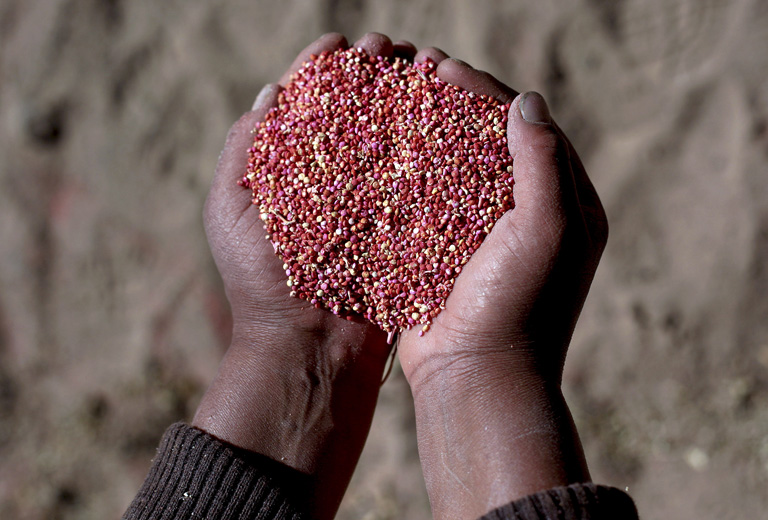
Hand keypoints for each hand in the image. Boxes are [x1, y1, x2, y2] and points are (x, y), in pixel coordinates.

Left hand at [192, 33, 406, 519]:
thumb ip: (242, 149)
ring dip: (402, 100)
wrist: (306, 349)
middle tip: (392, 49)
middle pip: (352, 113)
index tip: (342, 44)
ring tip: (421, 68)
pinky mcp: (396, 227)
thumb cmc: (260, 282)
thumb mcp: (229, 211)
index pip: (304, 105)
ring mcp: (365, 202)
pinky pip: (411, 180)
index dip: (322, 70)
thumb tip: (268, 93)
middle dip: (371, 76)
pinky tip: (440, 117)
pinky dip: (424, 146)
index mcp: (285, 171)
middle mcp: (328, 180)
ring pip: (386, 138)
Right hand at [396, 57, 608, 517]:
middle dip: (456, 106)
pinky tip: (381, 149)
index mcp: (564, 206)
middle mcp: (526, 214)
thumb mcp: (547, 231)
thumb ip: (543, 163)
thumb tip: (527, 101)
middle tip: (419, 73)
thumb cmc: (520, 306)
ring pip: (455, 167)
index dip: (488, 95)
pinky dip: (408, 173)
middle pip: (489, 142)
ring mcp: (481, 232)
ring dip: (428, 133)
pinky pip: (426, 200)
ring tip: (396, 99)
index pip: (528, 131)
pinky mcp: (444, 250)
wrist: (476, 377)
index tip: (447, 69)